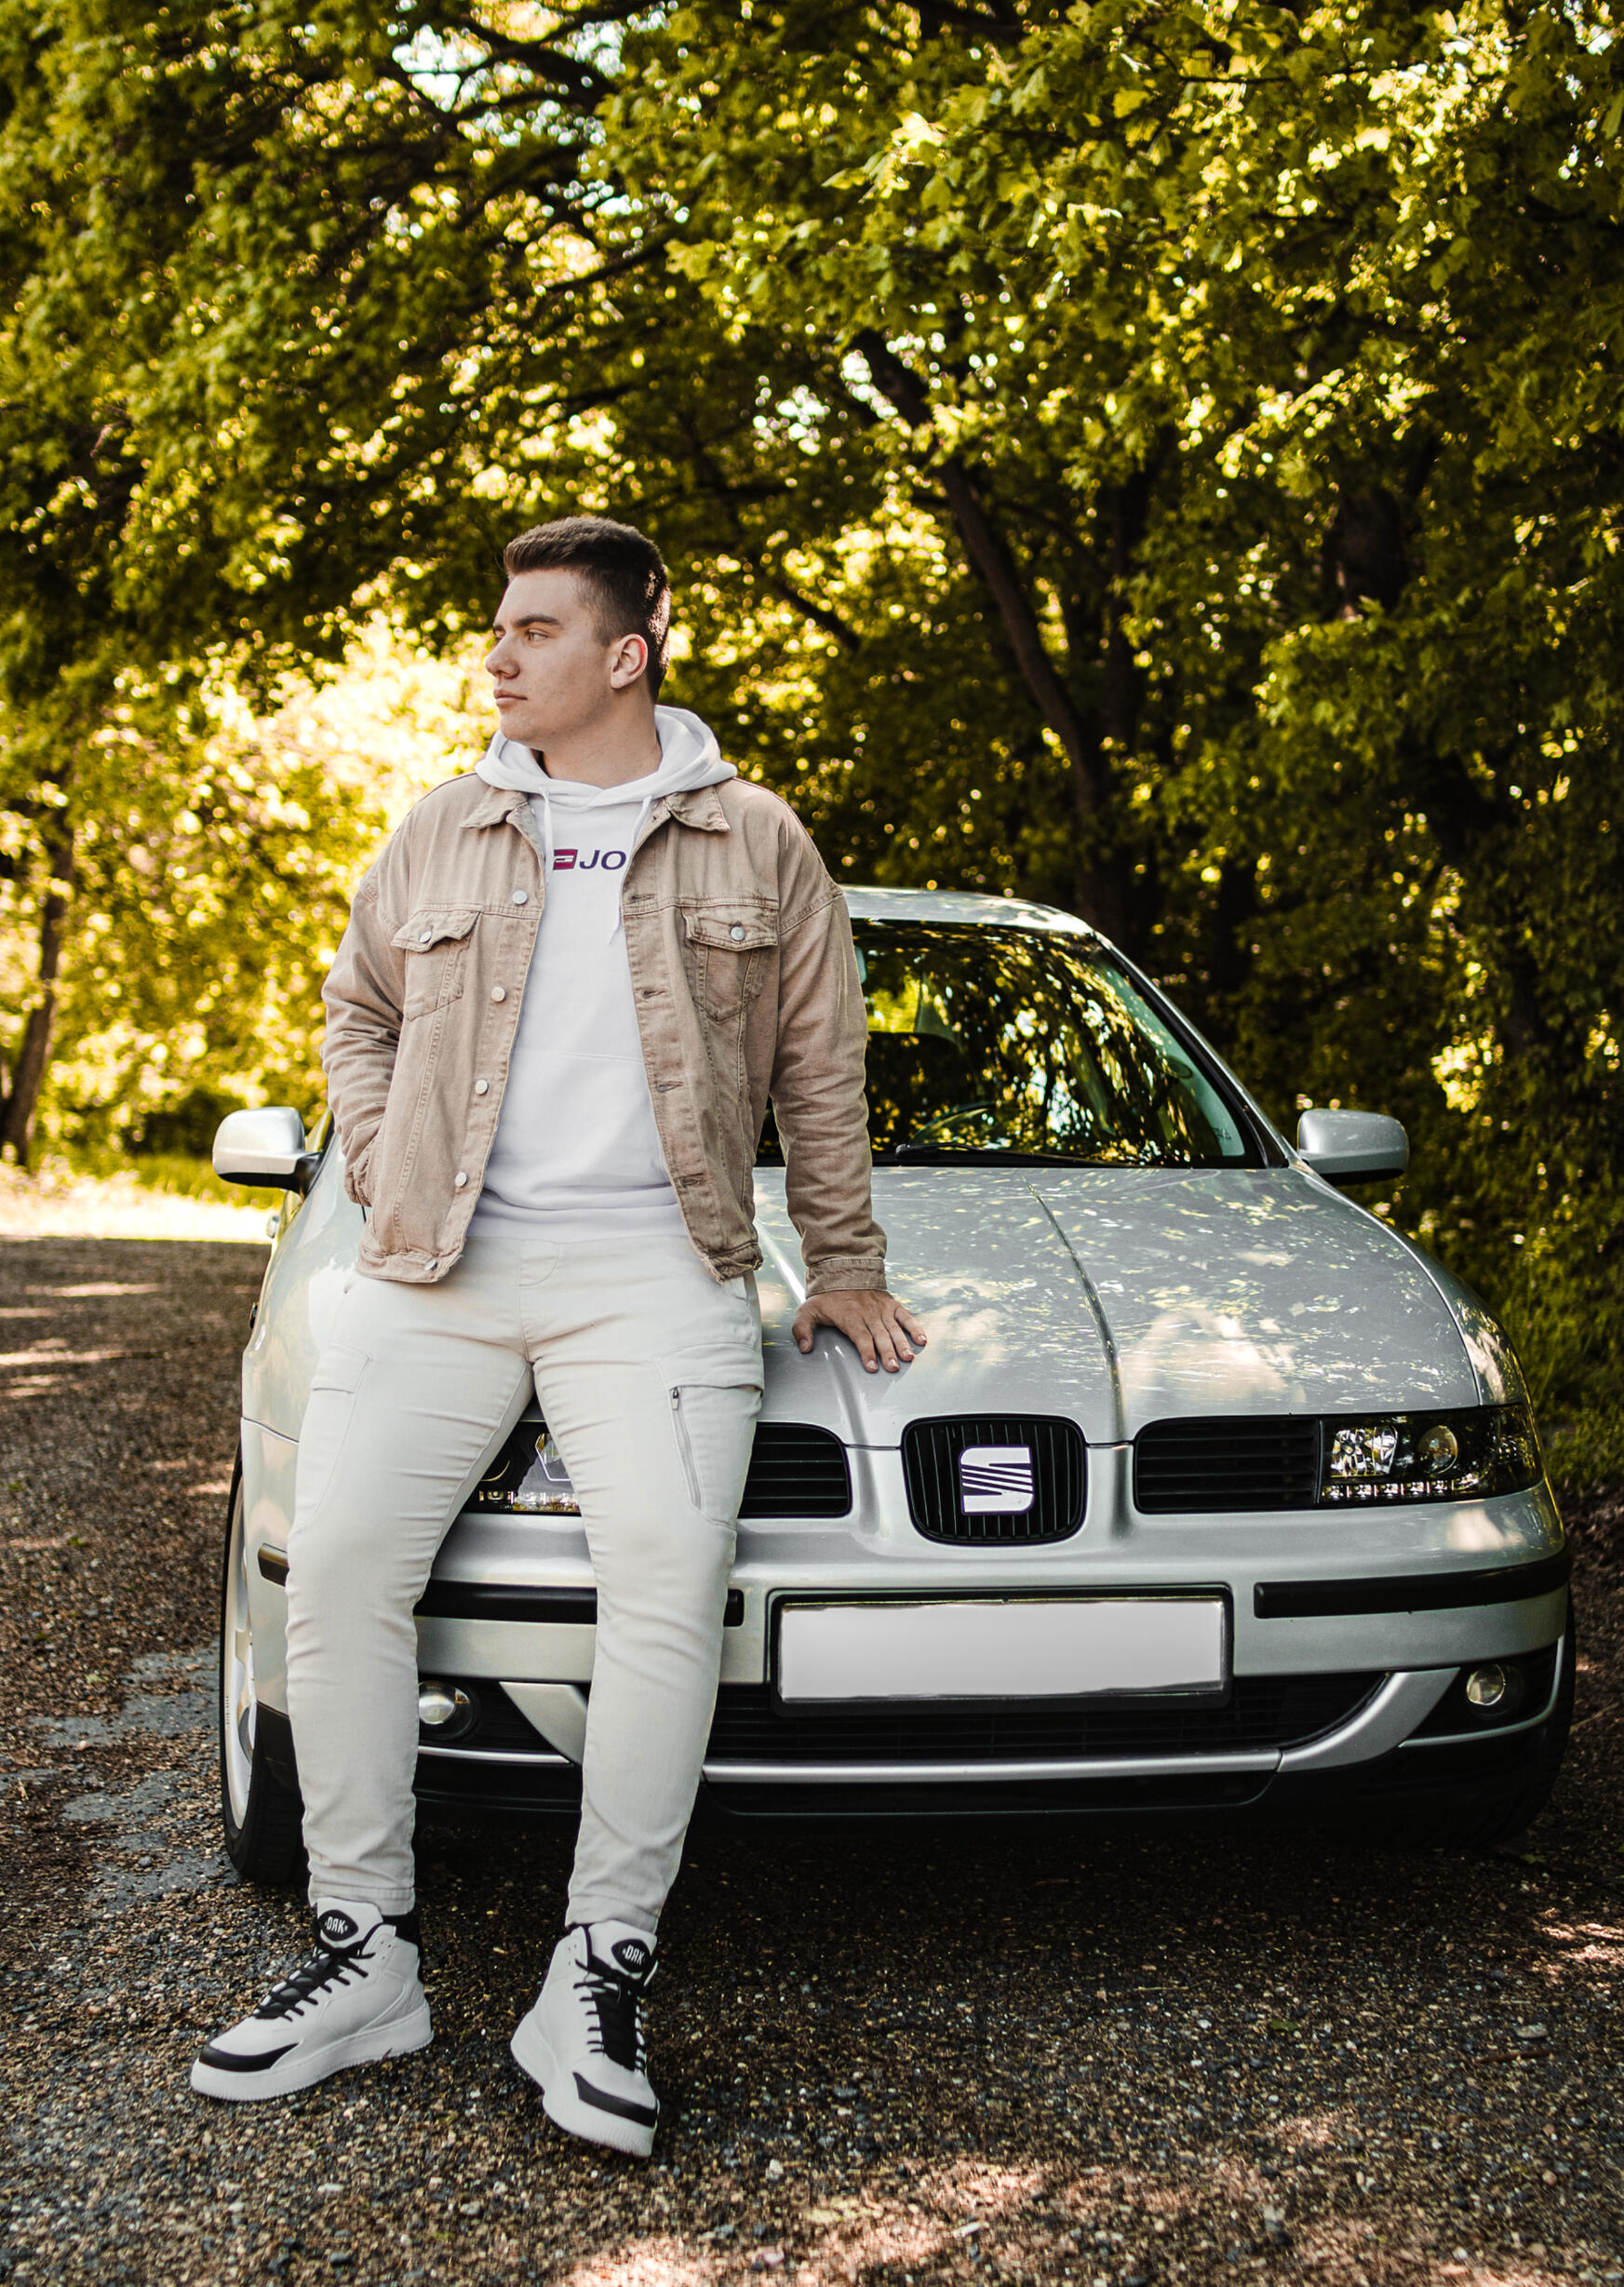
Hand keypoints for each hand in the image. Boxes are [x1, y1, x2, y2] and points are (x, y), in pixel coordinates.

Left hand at [792, 1288, 927, 1373]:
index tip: (871, 1366)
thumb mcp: (807, 1311)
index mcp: (849, 1316)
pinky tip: (922, 1340)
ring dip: (902, 1344)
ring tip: (908, 1357)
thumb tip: (805, 1348)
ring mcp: (881, 1309)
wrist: (843, 1270)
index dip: (866, 1352)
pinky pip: (905, 1316)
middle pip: (879, 1336)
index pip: (860, 1337)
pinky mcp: (891, 1305)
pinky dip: (914, 1327)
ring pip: (893, 1329)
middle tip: (893, 1367)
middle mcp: (868, 1313)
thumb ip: (802, 1330)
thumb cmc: (826, 1296)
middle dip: (887, 1352)